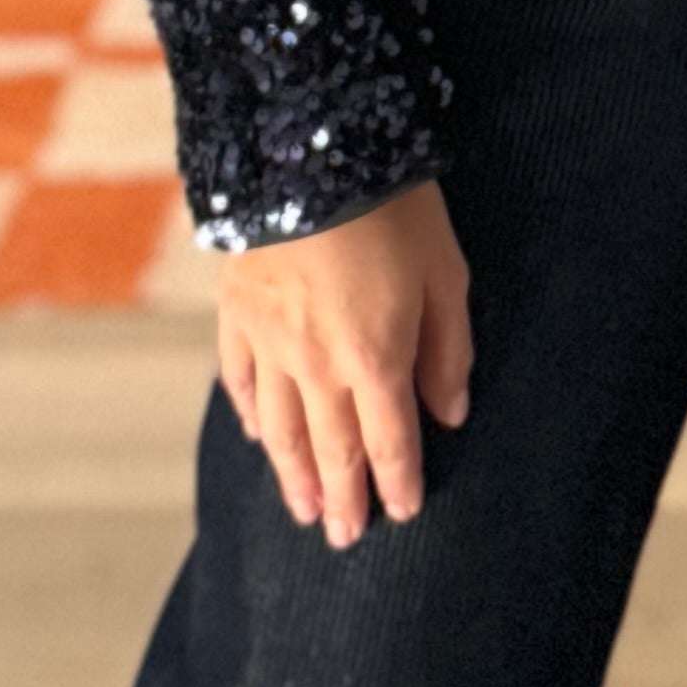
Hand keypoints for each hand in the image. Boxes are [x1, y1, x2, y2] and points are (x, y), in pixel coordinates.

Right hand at [211, 175, 471, 551]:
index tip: (403, 513)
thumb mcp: (447, 272)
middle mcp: (317, 364)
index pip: (390, 442)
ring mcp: (269, 341)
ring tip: (303, 511)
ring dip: (293, 474)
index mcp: (376, 359)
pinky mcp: (236, 311)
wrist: (307, 148)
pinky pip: (239, 379)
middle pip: (332, 448)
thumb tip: (450, 411)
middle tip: (345, 538)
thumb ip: (449, 349)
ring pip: (281, 427)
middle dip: (343, 497)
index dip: (398, 482)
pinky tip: (258, 436)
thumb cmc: (393, 206)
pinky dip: (250, 414)